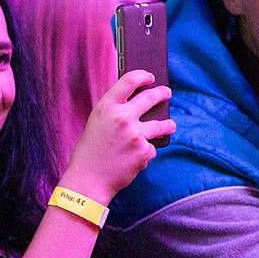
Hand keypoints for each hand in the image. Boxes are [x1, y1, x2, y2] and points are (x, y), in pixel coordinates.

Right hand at [61, 70, 175, 202]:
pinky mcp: (144, 151)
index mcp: (106, 107)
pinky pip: (151, 148)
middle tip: (166, 93)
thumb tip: (134, 105)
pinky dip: (145, 152)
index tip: (150, 77)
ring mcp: (136, 134)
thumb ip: (113, 113)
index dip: (142, 76)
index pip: (129, 81)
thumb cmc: (89, 153)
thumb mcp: (96, 124)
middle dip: (162, 93)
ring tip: (170, 125)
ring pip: (160, 125)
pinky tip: (134, 159)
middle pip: (150, 98)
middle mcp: (122, 117)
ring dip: (167, 124)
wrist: (88, 180)